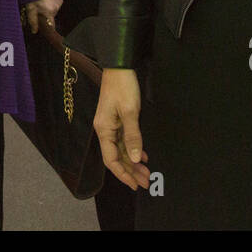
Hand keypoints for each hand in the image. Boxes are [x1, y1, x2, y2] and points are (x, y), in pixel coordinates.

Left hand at [22, 0, 62, 32]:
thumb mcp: (30, 10)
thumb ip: (33, 21)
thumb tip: (34, 31)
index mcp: (49, 12)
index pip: (52, 25)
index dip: (48, 28)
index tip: (45, 29)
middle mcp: (56, 8)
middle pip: (51, 17)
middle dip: (45, 16)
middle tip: (38, 12)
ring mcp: (58, 3)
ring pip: (53, 11)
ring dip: (48, 10)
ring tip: (41, 5)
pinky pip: (56, 5)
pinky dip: (51, 5)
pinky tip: (46, 1)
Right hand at [94, 68, 150, 189]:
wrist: (119, 66)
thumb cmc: (123, 87)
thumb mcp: (130, 112)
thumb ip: (132, 137)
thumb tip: (134, 158)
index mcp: (104, 130)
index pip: (111, 159)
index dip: (123, 174)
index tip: (135, 184)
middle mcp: (104, 130)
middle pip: (116, 157)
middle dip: (130, 171)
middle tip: (146, 182)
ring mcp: (110, 125)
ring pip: (121, 150)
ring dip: (132, 162)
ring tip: (146, 172)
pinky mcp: (116, 119)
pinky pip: (123, 140)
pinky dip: (132, 149)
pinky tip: (142, 155)